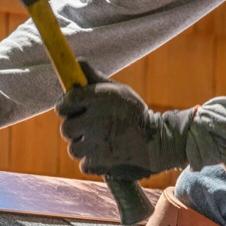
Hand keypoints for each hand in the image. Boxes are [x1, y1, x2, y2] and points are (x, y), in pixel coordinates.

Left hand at [55, 61, 194, 179]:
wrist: (159, 142)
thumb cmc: (134, 113)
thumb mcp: (118, 91)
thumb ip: (94, 79)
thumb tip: (76, 62)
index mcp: (99, 99)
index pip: (66, 101)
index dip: (65, 106)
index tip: (70, 109)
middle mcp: (95, 120)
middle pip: (66, 128)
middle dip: (75, 129)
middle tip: (90, 128)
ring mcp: (96, 143)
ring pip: (73, 148)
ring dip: (84, 147)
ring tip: (102, 142)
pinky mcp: (99, 162)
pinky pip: (84, 163)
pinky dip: (93, 162)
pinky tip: (107, 154)